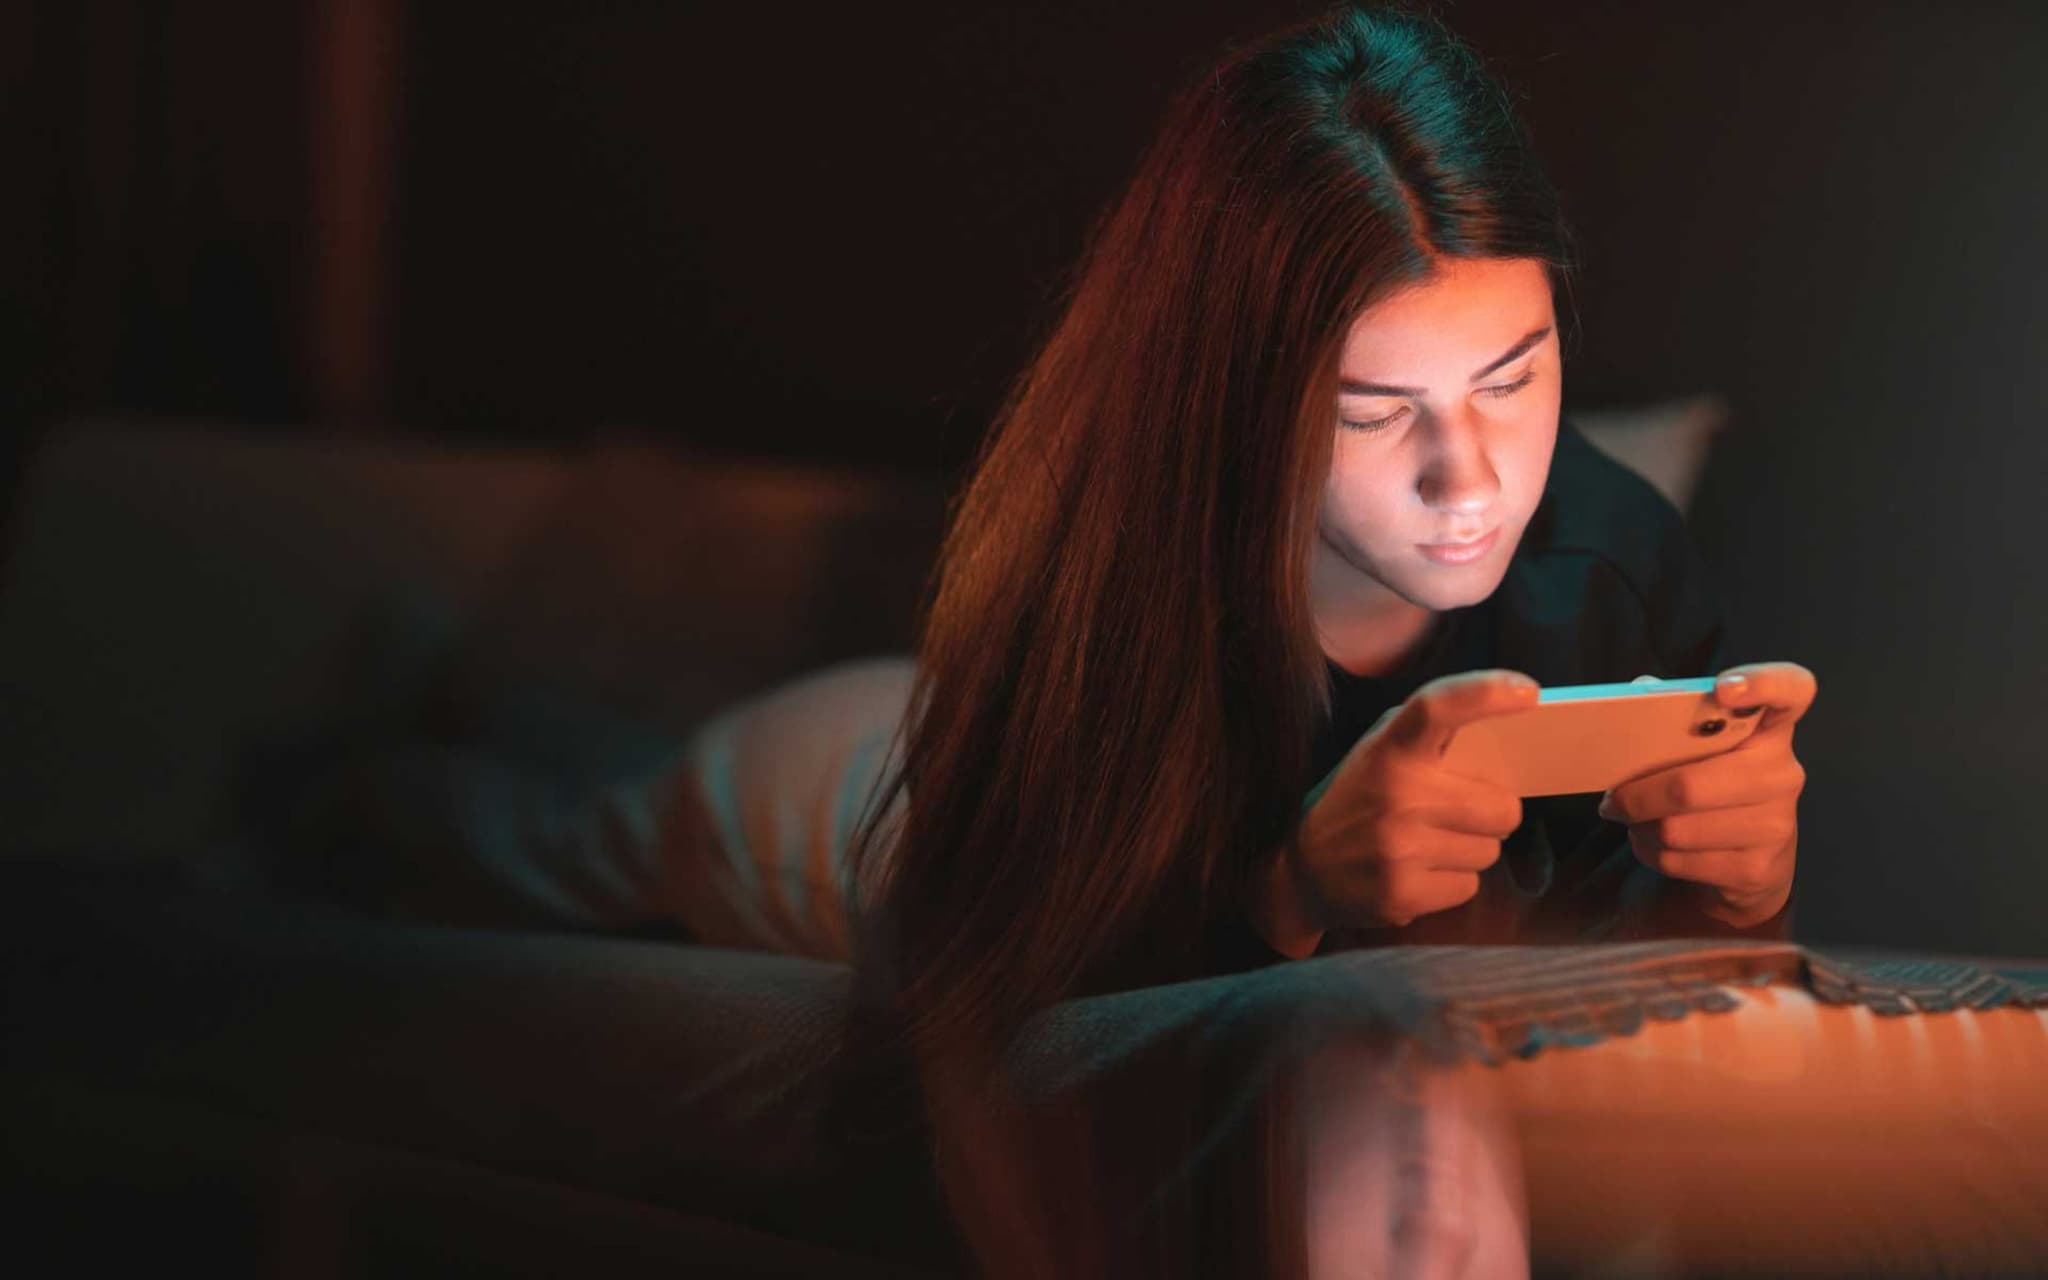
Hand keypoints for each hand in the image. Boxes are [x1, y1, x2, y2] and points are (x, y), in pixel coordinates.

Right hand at [1258, 670, 1538, 953]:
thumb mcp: (1375, 753)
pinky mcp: (1403, 894)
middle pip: (1503, 807)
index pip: (1438, 707)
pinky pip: (1469, 886)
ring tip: (1426, 845)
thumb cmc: (1355, 801)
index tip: (1527, 692)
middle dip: (1492, 813)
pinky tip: (1416, 872)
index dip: (1486, 693)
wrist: (1299, 871)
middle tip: (1459, 812)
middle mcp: (1396, 796)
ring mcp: (1399, 849)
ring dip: (1468, 849)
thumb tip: (1504, 729)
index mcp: (1388, 751)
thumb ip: (1426, 736)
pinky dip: (1450, 881)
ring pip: (1489, 852)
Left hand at [1597, 662, 1816, 927]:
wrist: (1751, 863)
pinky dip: (1650, 852)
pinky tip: (1654, 843)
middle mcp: (1782, 774)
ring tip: (1634, 820)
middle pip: (1690, 785)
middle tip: (1612, 800)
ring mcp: (1776, 825)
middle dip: (1637, 795)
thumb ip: (1675, 715)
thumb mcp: (1700, 749)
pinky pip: (1678, 860)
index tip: (1724, 688)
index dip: (1763, 684)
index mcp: (1769, 730)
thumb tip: (1639, 691)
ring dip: (1640, 827)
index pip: (1791, 691)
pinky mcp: (1758, 869)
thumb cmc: (1714, 785)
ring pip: (1676, 829)